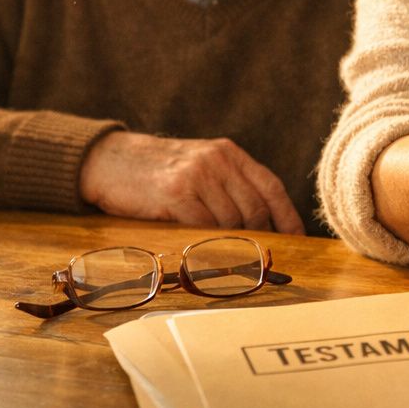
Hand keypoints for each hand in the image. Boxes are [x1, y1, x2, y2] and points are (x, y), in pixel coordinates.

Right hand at [79, 131, 304, 233]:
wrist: (110, 160)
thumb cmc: (159, 170)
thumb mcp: (201, 164)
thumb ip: (229, 183)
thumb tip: (262, 222)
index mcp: (229, 153)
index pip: (271, 186)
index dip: (288, 215)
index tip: (298, 238)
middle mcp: (217, 161)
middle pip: (255, 208)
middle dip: (259, 235)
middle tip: (257, 255)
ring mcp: (196, 176)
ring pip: (230, 220)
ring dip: (230, 240)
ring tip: (225, 253)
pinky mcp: (174, 194)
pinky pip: (203, 225)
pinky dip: (206, 240)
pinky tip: (202, 247)